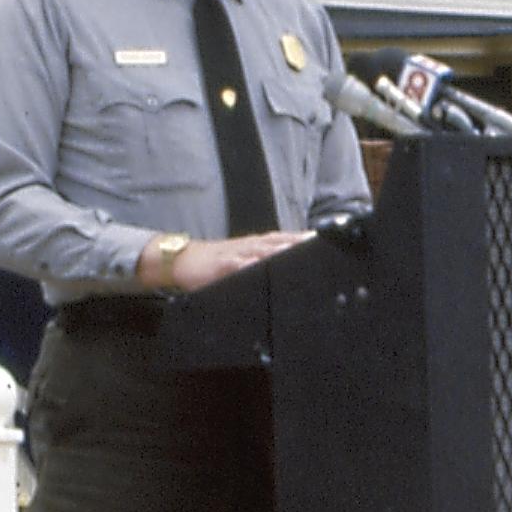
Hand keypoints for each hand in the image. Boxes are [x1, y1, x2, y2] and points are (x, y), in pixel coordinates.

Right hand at [166, 231, 307, 291]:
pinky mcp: (222, 265)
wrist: (183, 260)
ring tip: (297, 252)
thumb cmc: (218, 263)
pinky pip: (237, 264)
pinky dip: (248, 265)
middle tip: (321, 245)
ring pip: (262, 250)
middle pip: (280, 241)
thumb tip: (290, 272)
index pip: (287, 239)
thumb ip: (266, 264)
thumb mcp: (246, 262)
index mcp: (259, 245)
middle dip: (300, 243)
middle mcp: (252, 245)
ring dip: (280, 250)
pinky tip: (258, 267)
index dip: (306, 240)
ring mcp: (237, 253)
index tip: (328, 241)